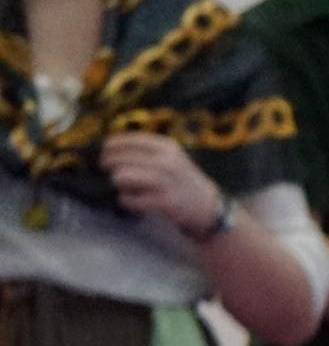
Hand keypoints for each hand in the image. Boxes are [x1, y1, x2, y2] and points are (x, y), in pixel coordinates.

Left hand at [103, 133, 224, 235]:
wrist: (207, 205)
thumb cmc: (182, 179)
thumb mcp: (170, 155)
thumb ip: (145, 149)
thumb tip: (108, 147)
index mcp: (165, 146)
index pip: (125, 141)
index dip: (109, 147)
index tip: (104, 153)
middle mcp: (165, 161)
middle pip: (118, 159)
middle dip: (111, 167)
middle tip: (115, 173)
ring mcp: (164, 182)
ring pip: (120, 177)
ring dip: (118, 183)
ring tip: (127, 187)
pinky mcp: (162, 202)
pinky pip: (128, 199)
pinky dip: (127, 201)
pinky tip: (136, 200)